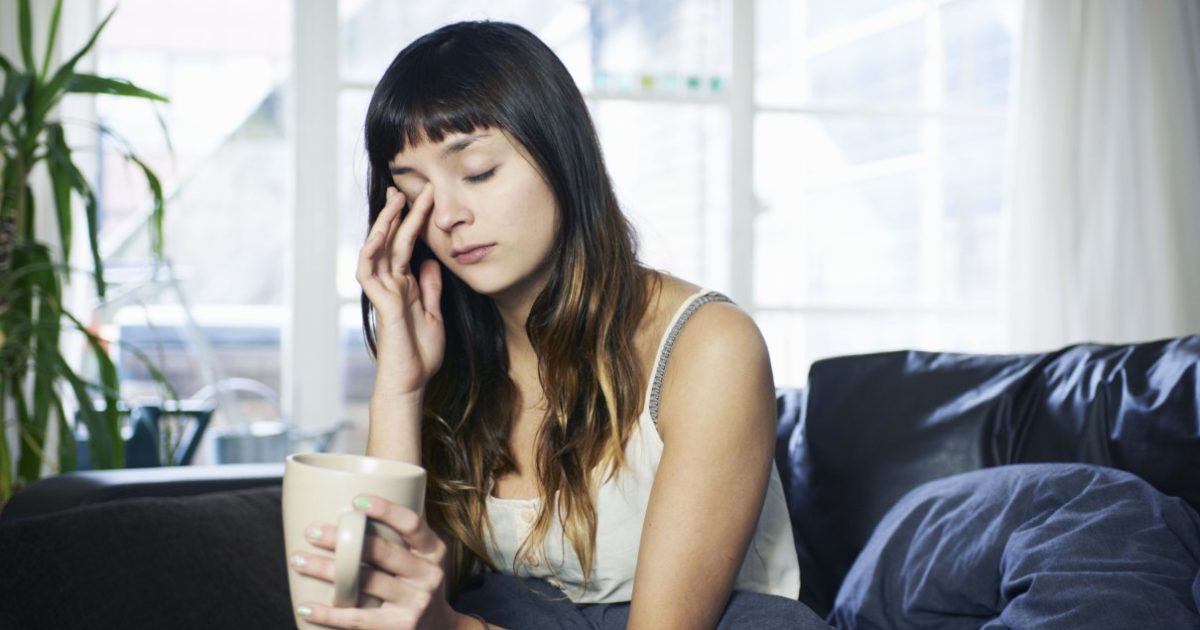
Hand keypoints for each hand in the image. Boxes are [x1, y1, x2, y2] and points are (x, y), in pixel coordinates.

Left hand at [291, 494, 464, 629]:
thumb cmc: (420, 584)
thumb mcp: (425, 559)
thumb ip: (404, 537)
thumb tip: (357, 507)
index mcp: (433, 551)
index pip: (412, 524)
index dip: (386, 510)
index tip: (356, 501)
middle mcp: (428, 575)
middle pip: (381, 551)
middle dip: (342, 539)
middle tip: (311, 531)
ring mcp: (414, 603)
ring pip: (363, 582)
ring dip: (325, 570)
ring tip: (298, 560)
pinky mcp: (398, 627)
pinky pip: (357, 619)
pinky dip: (328, 613)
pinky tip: (305, 606)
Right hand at [355, 183, 444, 395]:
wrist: (411, 382)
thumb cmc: (420, 354)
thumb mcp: (434, 314)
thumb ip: (430, 288)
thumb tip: (431, 262)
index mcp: (405, 285)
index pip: (406, 246)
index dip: (413, 222)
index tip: (423, 198)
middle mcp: (391, 285)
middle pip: (391, 241)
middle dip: (397, 214)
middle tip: (404, 187)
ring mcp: (384, 293)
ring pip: (378, 251)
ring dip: (384, 225)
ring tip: (395, 200)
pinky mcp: (382, 305)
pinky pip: (370, 274)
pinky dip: (371, 253)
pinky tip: (379, 235)